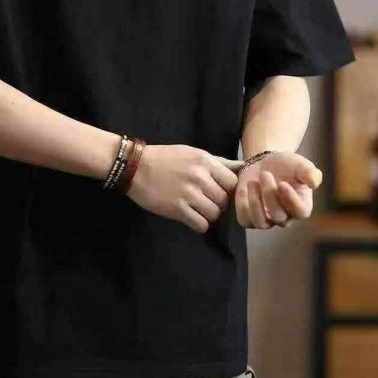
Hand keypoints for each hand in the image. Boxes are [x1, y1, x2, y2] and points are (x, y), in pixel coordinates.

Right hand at [125, 144, 243, 232]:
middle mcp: (199, 177)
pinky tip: (190, 218)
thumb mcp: (192, 152)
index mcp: (205, 161)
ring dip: (208, 215)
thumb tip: (242, 166)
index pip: (233, 182)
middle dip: (217, 203)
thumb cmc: (164, 158)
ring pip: (214, 214)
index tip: (218, 191)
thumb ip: (217, 162)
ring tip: (197, 210)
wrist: (134, 167)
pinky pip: (200, 224)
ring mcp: (188, 193)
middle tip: (205, 201)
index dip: (228, 189)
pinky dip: (198, 224)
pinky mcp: (177, 209)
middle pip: (224, 200)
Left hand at [234, 151, 322, 228]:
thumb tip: (314, 183)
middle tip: (265, 174)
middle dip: (270, 195)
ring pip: (261, 223)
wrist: (265, 163)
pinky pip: (244, 220)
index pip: (300, 212)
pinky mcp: (249, 217)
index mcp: (302, 207)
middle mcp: (285, 217)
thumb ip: (310, 172)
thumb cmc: (287, 165)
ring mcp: (267, 219)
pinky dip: (242, 206)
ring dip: (255, 203)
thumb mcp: (300, 164)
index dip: (291, 200)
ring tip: (252, 182)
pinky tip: (242, 188)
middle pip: (279, 217)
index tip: (282, 184)